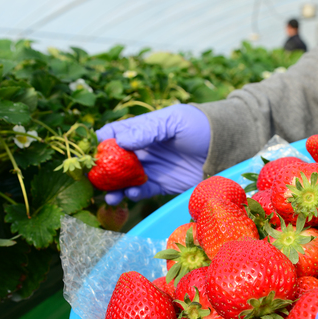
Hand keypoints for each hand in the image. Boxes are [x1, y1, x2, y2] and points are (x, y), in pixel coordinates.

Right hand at [95, 104, 209, 204]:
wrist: (226, 147)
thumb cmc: (200, 126)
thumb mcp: (174, 122)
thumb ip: (148, 130)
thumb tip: (120, 141)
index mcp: (142, 130)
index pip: (113, 133)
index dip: (100, 142)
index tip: (91, 152)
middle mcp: (143, 149)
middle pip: (114, 160)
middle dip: (102, 170)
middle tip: (94, 179)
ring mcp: (151, 168)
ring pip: (124, 179)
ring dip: (114, 188)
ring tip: (109, 196)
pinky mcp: (162, 184)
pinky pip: (142, 191)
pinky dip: (133, 195)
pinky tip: (130, 195)